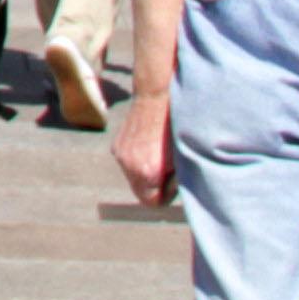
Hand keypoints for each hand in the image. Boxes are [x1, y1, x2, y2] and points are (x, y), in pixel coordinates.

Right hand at [109, 86, 176, 212]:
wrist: (155, 97)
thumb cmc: (176, 127)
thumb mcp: (181, 157)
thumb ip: (174, 179)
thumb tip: (173, 190)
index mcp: (148, 172)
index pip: (153, 203)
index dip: (166, 195)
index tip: (173, 182)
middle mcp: (130, 167)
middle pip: (141, 194)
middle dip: (155, 187)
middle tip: (168, 171)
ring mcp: (121, 156)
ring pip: (133, 179)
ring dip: (145, 173)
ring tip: (158, 155)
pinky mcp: (117, 146)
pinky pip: (128, 164)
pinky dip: (137, 160)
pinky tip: (148, 146)